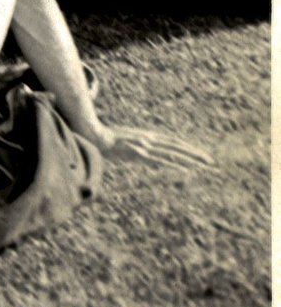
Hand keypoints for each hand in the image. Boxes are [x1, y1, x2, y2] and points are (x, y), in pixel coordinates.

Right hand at [92, 124, 212, 168]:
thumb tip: (147, 155)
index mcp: (148, 137)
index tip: (201, 155)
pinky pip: (160, 161)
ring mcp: (145, 147)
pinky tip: (185, 169)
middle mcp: (149, 140)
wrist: (94, 137)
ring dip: (190, 160)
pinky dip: (174, 165)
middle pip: (177, 147)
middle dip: (194, 154)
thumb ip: (139, 147)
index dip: (188, 147)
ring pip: (172, 154)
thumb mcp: (127, 142)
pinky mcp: (139, 154)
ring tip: (204, 166)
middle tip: (211, 162)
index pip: (173, 141)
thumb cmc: (108, 140)